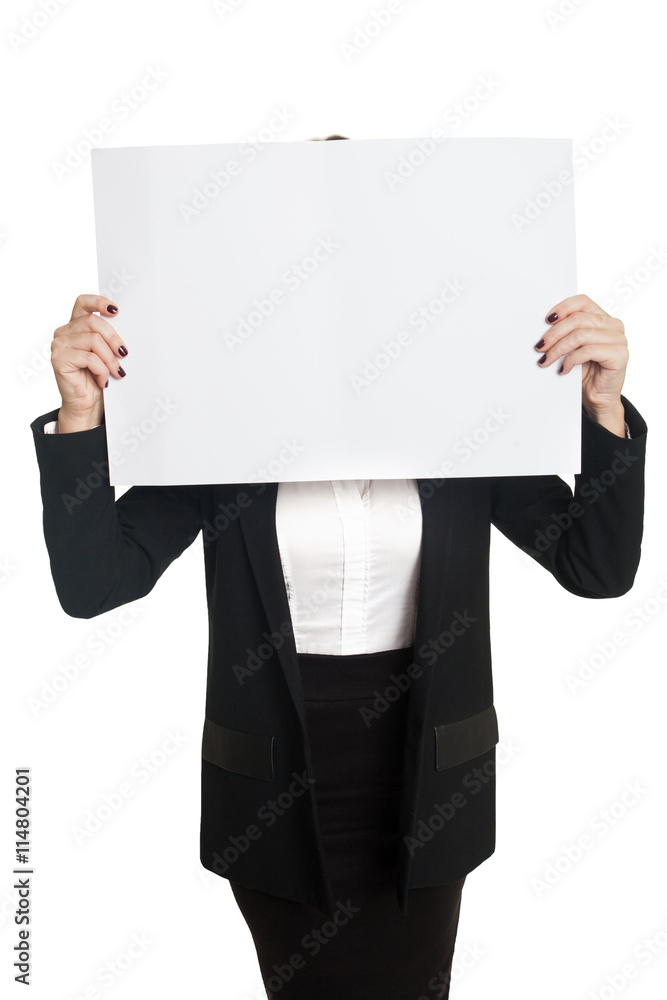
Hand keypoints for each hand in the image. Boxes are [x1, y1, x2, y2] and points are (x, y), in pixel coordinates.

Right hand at [51, 294, 127, 427]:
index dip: (99, 302)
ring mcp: (59, 345)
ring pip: (93, 340)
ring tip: (117, 373)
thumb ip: (108, 338)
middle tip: (124, 354)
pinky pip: (88, 358)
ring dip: (110, 359)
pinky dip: (101, 370)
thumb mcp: (106, 354)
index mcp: (75, 326)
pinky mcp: (59, 359)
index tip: (116, 311)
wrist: (86, 405)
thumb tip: (129, 326)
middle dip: (114, 339)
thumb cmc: (97, 379)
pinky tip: (104, 381)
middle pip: (93, 322)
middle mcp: (64, 332)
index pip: (83, 303)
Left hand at [534, 293, 627, 417]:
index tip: (546, 321)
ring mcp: (619, 339)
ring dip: (558, 349)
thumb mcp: (571, 348)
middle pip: (578, 319)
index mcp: (602, 318)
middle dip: (554, 334)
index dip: (563, 308)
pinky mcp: (620, 355)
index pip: (582, 301)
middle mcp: (613, 325)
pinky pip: (588, 351)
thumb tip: (542, 326)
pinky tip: (563, 369)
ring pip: (581, 335)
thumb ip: (565, 333)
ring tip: (546, 360)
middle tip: (540, 347)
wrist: (597, 398)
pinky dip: (570, 360)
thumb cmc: (583, 372)